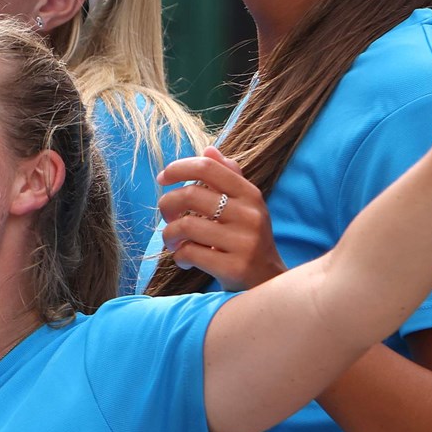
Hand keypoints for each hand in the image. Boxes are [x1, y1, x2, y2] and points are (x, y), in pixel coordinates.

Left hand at [156, 148, 284, 290]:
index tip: (162, 178)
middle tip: (167, 218)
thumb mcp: (245, 206)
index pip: (207, 167)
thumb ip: (228, 177)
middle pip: (189, 195)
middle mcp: (250, 215)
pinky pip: (190, 253)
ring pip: (185, 226)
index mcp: (250, 195)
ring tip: (173, 243)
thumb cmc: (248, 239)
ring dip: (169, 235)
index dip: (178, 168)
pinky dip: (179, 257)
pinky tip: (185, 260)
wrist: (269, 281)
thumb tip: (209, 149)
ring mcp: (244, 242)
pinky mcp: (234, 267)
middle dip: (167, 205)